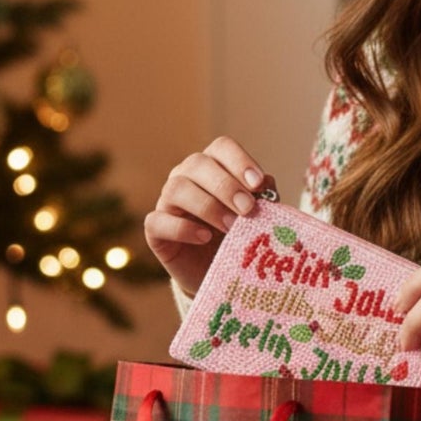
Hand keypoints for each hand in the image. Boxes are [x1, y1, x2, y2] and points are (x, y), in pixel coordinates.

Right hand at [144, 136, 276, 298]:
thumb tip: (266, 186)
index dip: (239, 161)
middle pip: (198, 164)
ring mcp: (167, 201)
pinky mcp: (154, 229)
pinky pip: (158, 220)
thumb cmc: (238, 235)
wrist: (219, 272)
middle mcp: (185, 176)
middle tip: (247, 209)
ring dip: (208, 206)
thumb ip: (263, 198)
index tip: (258, 184)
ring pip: (177, 188)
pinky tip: (204, 237)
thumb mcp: (256, 216)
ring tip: (231, 227)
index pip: (221, 147)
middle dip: (226, 186)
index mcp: (213, 165)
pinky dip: (182, 228)